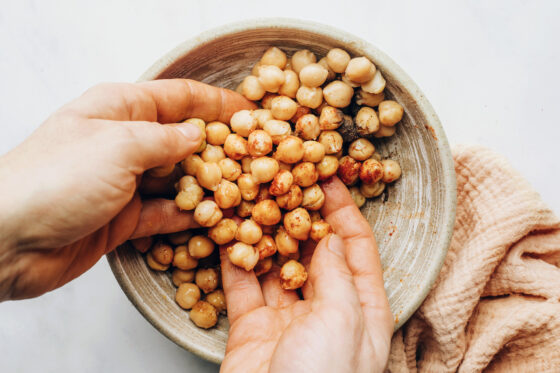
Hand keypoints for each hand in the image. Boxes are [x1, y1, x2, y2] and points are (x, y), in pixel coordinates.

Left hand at [0, 79, 254, 299]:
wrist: (7, 241)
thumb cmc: (56, 178)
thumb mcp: (119, 145)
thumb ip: (167, 139)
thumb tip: (197, 136)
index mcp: (121, 109)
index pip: (179, 97)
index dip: (217, 103)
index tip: (252, 112)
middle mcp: (125, 142)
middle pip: (183, 139)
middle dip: (219, 149)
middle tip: (256, 158)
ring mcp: (125, 181)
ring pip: (178, 179)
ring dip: (208, 186)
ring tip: (243, 192)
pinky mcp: (123, 217)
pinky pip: (166, 214)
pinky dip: (189, 217)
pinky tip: (215, 219)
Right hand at [220, 177, 392, 372]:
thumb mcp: (343, 321)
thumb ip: (336, 275)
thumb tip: (331, 238)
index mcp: (362, 310)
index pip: (357, 250)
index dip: (345, 212)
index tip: (330, 178)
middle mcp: (327, 311)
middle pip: (315, 253)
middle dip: (300, 218)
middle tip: (286, 183)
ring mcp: (288, 320)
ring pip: (275, 266)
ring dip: (265, 235)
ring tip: (254, 201)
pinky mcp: (252, 329)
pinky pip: (242, 287)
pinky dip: (234, 261)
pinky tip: (228, 235)